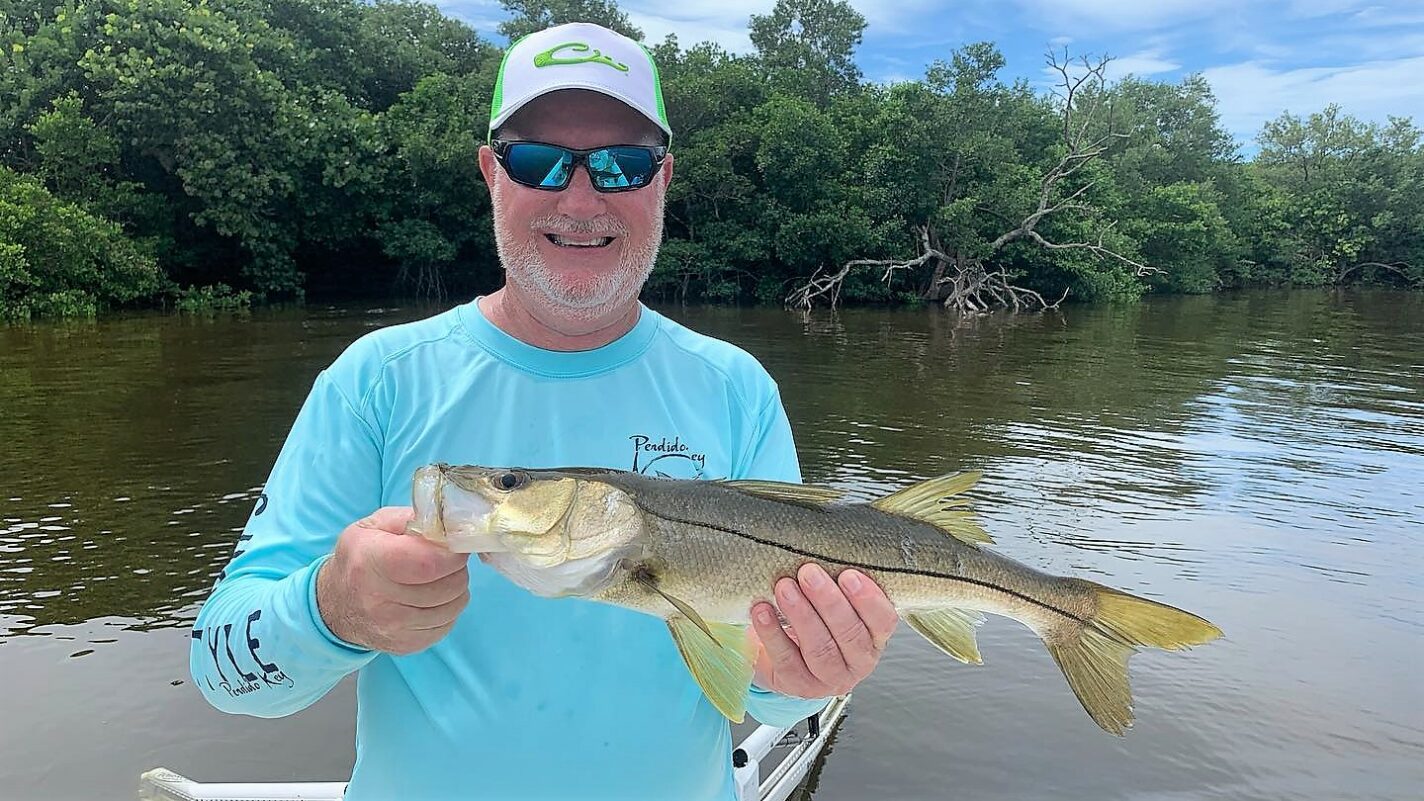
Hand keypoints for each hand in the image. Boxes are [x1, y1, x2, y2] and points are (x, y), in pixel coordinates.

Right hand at [316, 506, 470, 654]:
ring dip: (455, 589)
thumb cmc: (359, 558)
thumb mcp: (374, 526)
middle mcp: (379, 601)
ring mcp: (393, 628)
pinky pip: (448, 624)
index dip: (451, 553)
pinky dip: (448, 609)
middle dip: (457, 568)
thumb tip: (448, 525)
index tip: (453, 545)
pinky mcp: (406, 645)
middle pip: (448, 585)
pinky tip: (432, 599)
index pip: (429, 563)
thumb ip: (412, 519)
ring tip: (438, 578)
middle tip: (446, 560)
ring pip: (453, 606)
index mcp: (370, 562)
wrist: (335, 604)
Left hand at [748, 564, 897, 697]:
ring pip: (820, 650)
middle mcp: (859, 661)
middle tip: (808, 573)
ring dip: (801, 615)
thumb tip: (825, 545)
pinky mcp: (799, 686)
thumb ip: (838, 581)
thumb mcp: (835, 600)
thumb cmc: (818, 616)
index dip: (869, 600)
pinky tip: (761, 611)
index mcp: (875, 636)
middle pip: (850, 635)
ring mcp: (830, 678)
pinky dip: (772, 634)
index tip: (849, 575)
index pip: (883, 621)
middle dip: (828, 602)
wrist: (787, 652)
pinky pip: (787, 660)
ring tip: (784, 587)